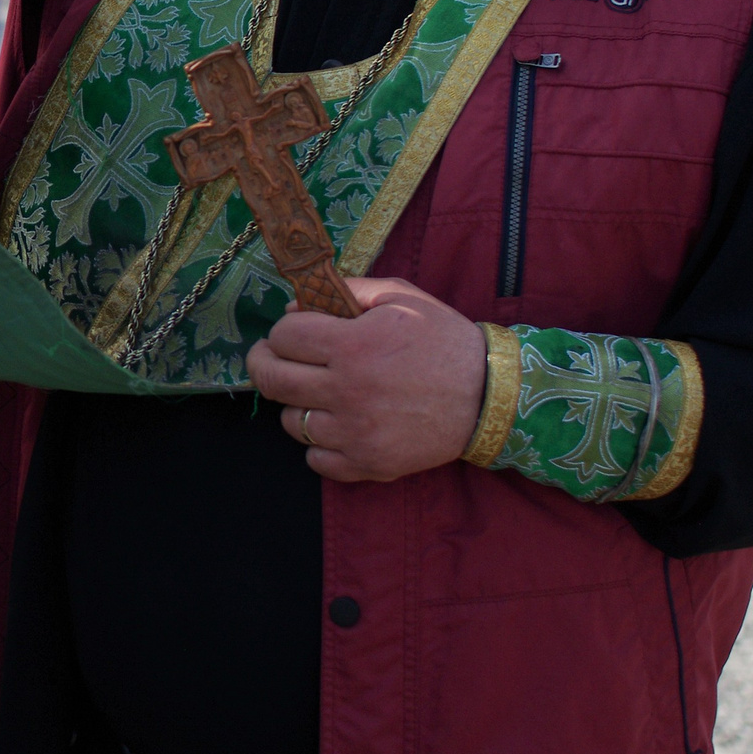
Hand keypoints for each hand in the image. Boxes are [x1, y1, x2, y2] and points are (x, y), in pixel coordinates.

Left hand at [247, 277, 488, 483]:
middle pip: (272, 381)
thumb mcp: (401, 296)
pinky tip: (337, 425)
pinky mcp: (369, 463)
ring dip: (297, 405)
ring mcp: (356, 433)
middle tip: (269, 357)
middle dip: (262, 363)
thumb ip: (348, 290)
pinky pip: (316, 460)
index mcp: (353, 346)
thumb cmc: (444, 340)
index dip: (283, 329)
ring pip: (291, 422)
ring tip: (317, 393)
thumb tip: (296, 304)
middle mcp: (347, 392)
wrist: (490, 396)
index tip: (292, 330)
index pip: (283, 336)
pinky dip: (319, 444)